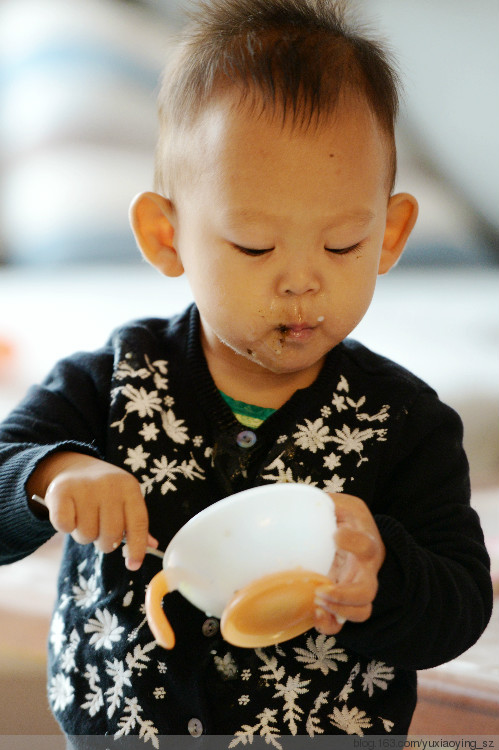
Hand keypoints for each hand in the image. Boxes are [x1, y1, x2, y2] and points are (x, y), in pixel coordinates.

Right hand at [27, 451, 156, 569]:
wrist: (74, 470)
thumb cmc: (104, 493)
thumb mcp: (124, 500)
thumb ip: (135, 522)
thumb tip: (153, 545)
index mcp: (129, 487)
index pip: (138, 523)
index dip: (137, 547)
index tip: (133, 566)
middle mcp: (109, 485)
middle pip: (111, 534)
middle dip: (105, 543)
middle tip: (99, 532)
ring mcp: (84, 487)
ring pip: (87, 534)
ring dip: (84, 535)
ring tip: (83, 520)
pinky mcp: (60, 491)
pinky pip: (65, 526)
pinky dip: (66, 528)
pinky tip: (69, 515)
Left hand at [314, 493, 384, 634]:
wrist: (363, 542)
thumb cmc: (351, 522)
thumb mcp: (345, 506)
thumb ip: (329, 503)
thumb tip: (303, 500)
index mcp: (365, 544)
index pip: (366, 545)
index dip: (353, 542)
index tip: (336, 534)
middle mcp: (365, 571)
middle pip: (367, 591)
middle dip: (345, 595)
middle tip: (322, 589)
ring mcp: (355, 589)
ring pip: (361, 612)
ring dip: (338, 611)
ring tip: (316, 601)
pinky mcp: (342, 602)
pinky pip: (341, 622)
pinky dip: (329, 624)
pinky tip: (314, 615)